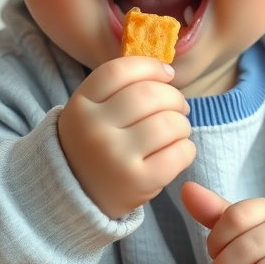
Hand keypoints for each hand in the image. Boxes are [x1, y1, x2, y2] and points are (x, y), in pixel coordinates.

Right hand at [58, 58, 194, 218]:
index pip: (120, 71)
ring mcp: (116, 157)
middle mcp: (95, 129)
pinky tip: (178, 150)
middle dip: (174, 97)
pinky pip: (179, 153)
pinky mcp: (138, 182)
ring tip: (178, 130)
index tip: (167, 73)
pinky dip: (187, 148)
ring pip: (168, 123)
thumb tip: (167, 71)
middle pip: (149, 94)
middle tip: (179, 106)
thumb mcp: (90, 111)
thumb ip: (118, 88)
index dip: (151, 66)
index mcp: (80, 105)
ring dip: (182, 124)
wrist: (78, 197)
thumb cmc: (93, 145)